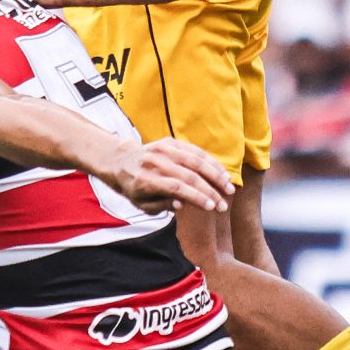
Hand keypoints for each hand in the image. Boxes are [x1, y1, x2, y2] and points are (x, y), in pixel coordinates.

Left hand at [101, 137, 232, 214]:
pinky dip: (210, 161)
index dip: (196, 197)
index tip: (211, 207)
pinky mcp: (169, 141)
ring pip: (195, 160)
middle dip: (210, 191)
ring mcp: (163, 149)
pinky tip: (222, 172)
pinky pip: (194, 150)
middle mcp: (155, 162)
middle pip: (189, 176)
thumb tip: (183, 204)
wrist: (120, 161)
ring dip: (215, 175)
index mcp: (145, 180)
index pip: (176, 188)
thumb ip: (162, 205)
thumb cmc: (133, 188)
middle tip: (224, 204)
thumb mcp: (142, 204)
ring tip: (229, 188)